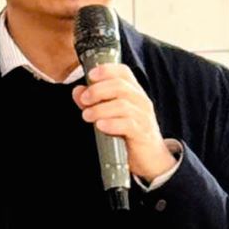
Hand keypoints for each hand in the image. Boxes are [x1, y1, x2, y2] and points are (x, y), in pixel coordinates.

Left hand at [74, 64, 171, 182]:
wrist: (151, 158)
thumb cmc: (129, 133)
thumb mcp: (110, 114)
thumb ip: (93, 101)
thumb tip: (77, 91)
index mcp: (133, 92)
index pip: (123, 72)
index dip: (106, 70)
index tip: (90, 76)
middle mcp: (140, 100)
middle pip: (120, 86)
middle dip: (97, 91)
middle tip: (84, 100)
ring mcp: (144, 116)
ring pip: (122, 105)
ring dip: (100, 109)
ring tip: (87, 116)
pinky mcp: (143, 133)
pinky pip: (128, 124)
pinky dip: (112, 123)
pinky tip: (100, 126)